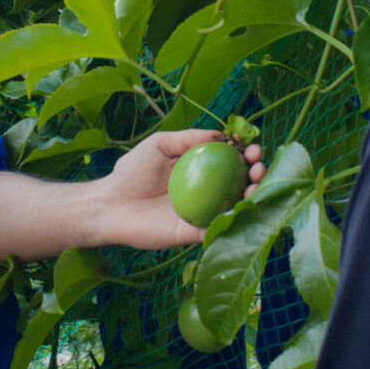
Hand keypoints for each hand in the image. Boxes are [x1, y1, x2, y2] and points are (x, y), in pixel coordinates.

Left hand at [93, 129, 265, 249]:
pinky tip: (239, 209)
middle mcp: (207, 191)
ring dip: (252, 197)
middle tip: (258, 168)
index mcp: (201, 169)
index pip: (232, 160)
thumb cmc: (132, 171)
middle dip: (257, 174)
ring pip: (236, 206)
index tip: (253, 148)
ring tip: (255, 186)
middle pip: (241, 183)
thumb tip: (220, 135)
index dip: (247, 154)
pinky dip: (232, 220)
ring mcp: (203, 212)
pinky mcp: (194, 233)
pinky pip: (218, 228)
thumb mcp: (159, 145)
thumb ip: (187, 139)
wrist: (110, 204)